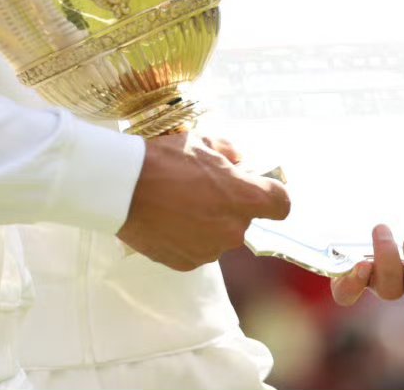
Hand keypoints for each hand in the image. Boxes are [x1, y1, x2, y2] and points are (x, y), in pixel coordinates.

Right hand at [117, 132, 291, 271]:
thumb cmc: (164, 160)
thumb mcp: (200, 141)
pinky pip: (196, 249)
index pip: (281, 205)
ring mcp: (210, 249)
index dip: (271, 195)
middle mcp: (233, 229)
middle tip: (201, 188)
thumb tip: (236, 161)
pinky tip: (167, 219)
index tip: (256, 187)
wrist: (122, 188)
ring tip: (178, 204)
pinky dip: (186, 237)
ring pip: (219, 235)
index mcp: (244, 197)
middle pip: (244, 219)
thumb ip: (227, 151)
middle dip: (229, 206)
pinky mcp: (187, 263)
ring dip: (207, 222)